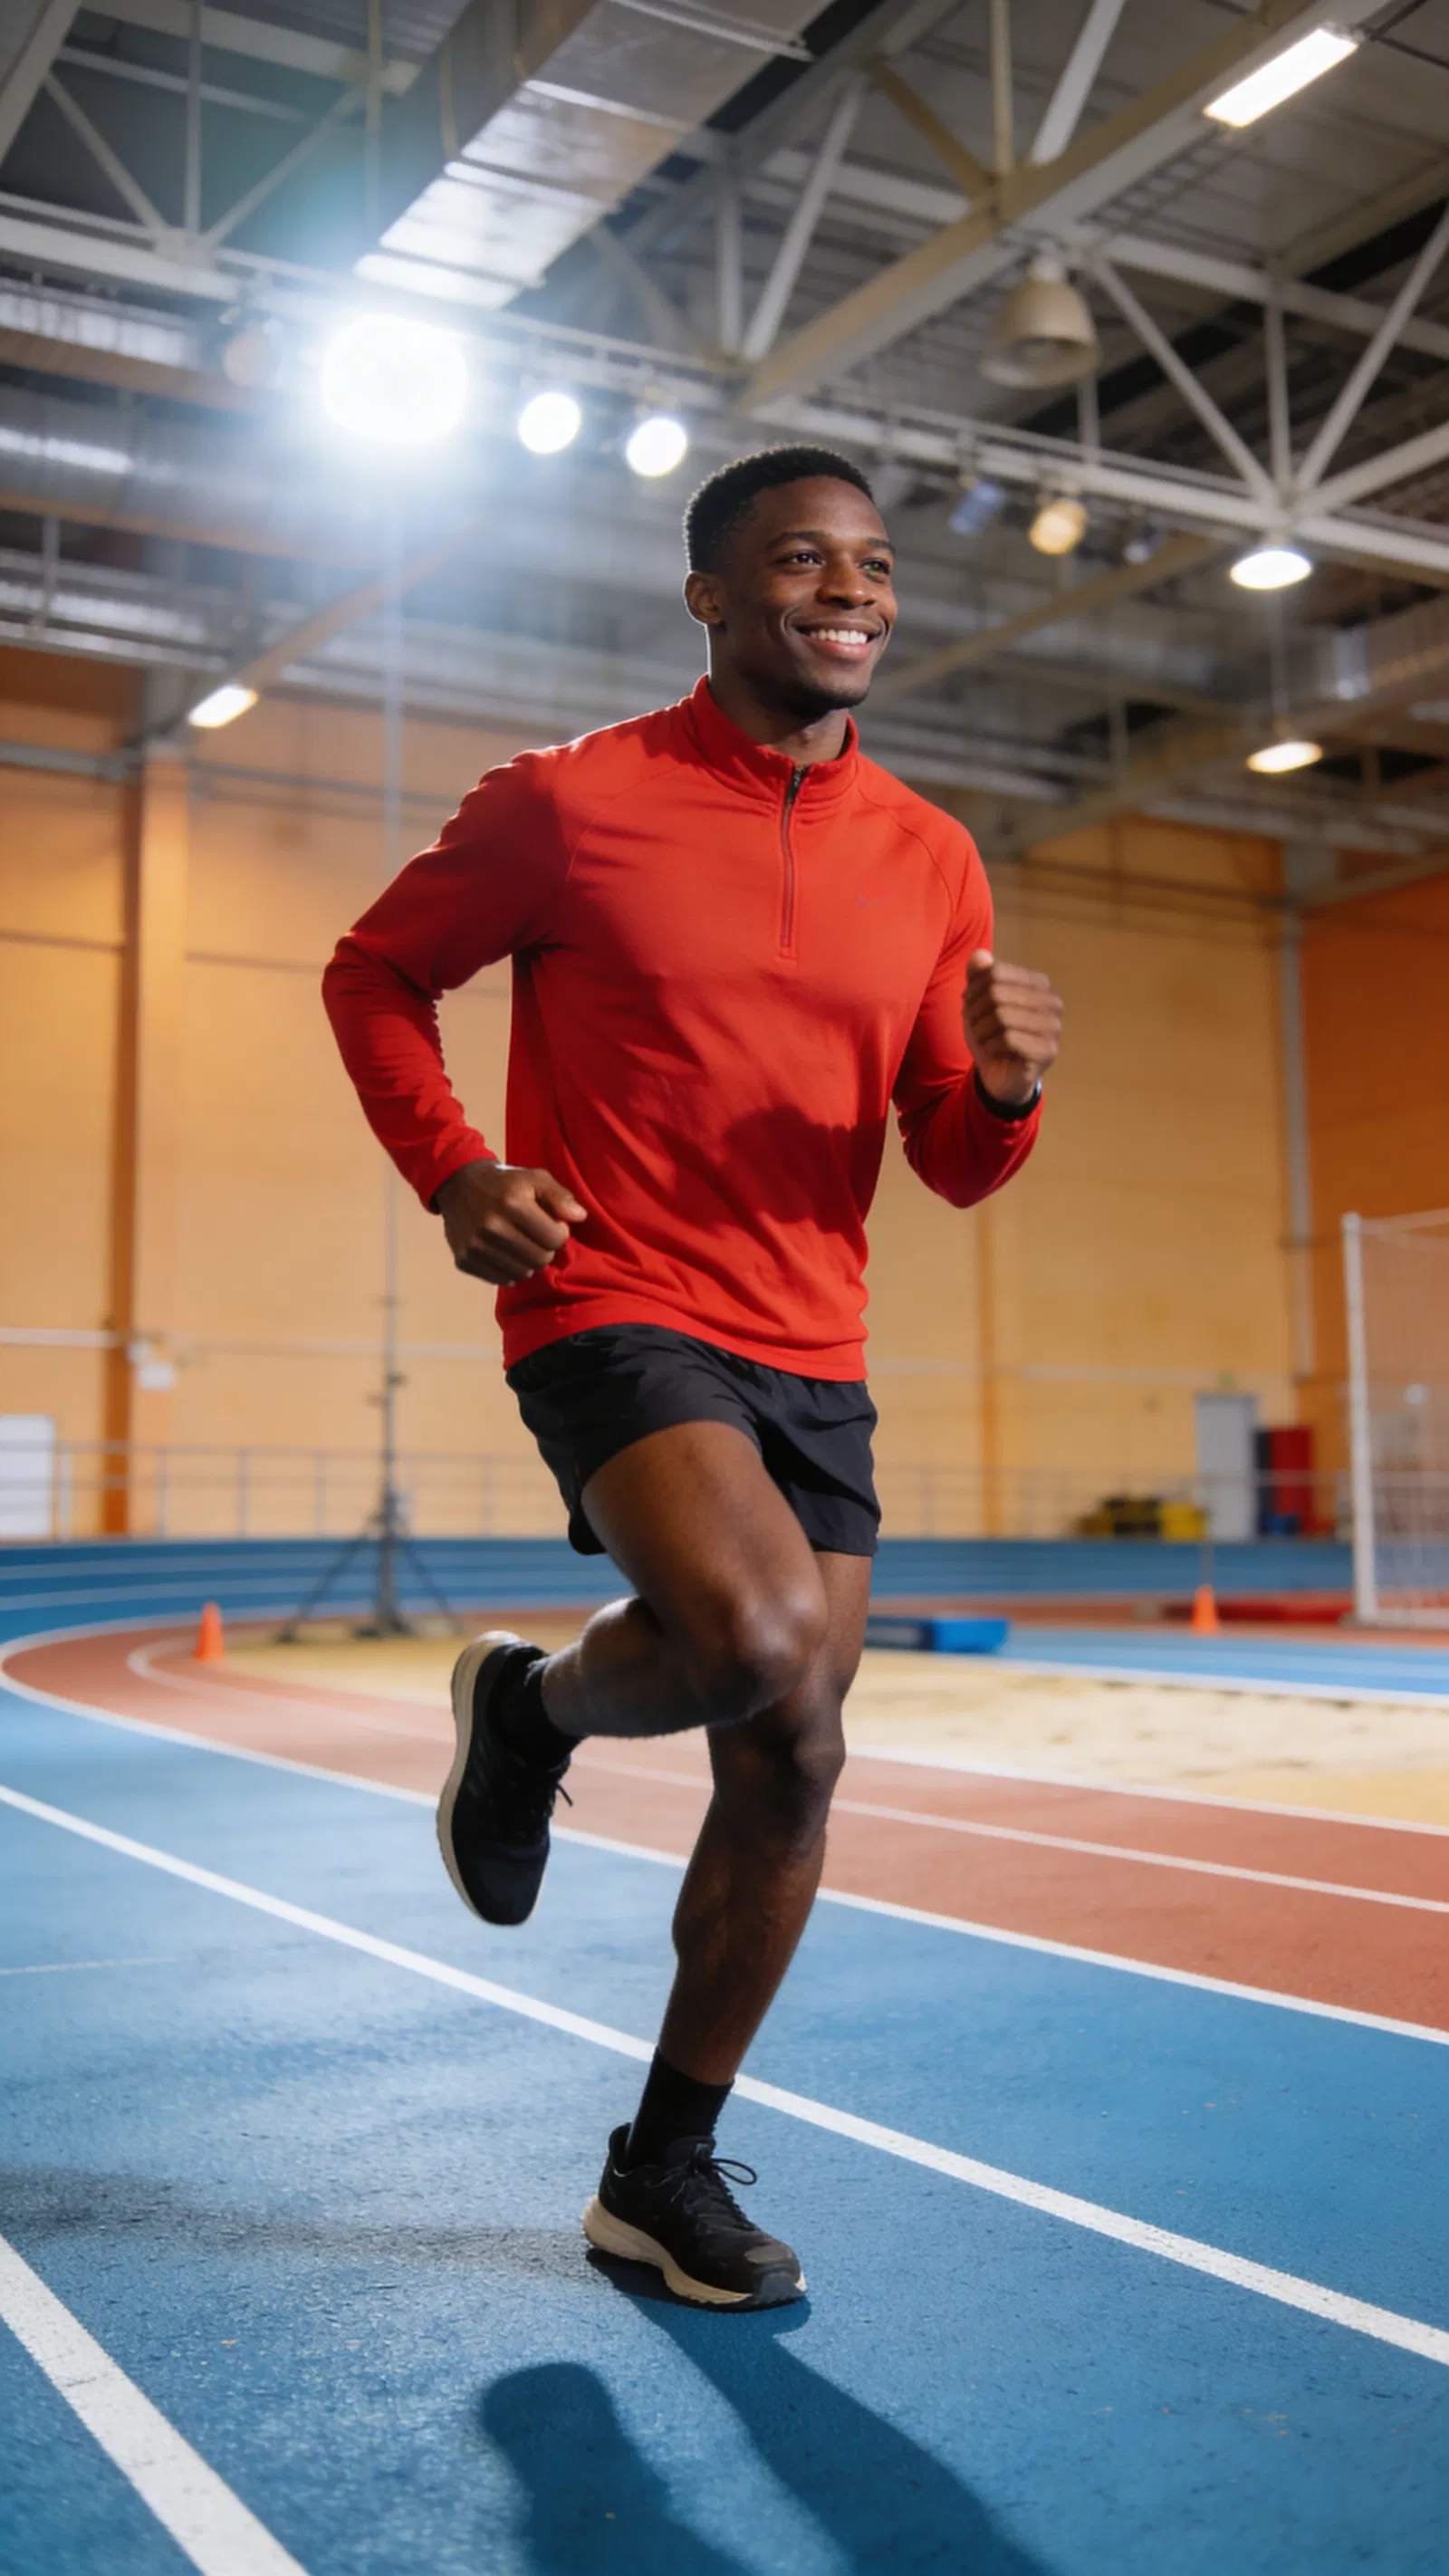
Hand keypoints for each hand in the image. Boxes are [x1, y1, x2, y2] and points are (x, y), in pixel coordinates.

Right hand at [436, 1158, 587, 1284]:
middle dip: (545, 1248)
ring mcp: (476, 1246)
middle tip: (537, 1235)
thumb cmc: (505, 1182)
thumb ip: (560, 1196)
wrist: (458, 1185)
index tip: (551, 1223)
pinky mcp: (465, 1260)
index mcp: (513, 1204)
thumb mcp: (535, 1178)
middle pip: (540, 1259)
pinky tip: (506, 1252)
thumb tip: (580, 1217)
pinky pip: (502, 1279)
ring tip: (522, 1243)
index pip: (555, 1239)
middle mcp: (492, 1227)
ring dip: (528, 1261)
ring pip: (523, 1272)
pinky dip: (509, 1269)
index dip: (559, 1232)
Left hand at [964, 950, 1061, 1106]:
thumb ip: (978, 977)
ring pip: (1001, 1016)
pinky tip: (996, 1053)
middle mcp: (1052, 1002)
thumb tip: (980, 955)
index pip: (995, 972)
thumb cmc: (992, 1035)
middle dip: (975, 1012)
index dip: (974, 990)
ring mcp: (1054, 1027)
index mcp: (1039, 984)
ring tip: (985, 1040)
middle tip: (975, 1026)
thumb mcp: (978, 1003)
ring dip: (982, 1031)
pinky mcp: (1048, 1051)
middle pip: (996, 993)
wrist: (1000, 1076)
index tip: (969, 1006)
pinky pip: (1008, 1039)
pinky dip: (991, 1047)